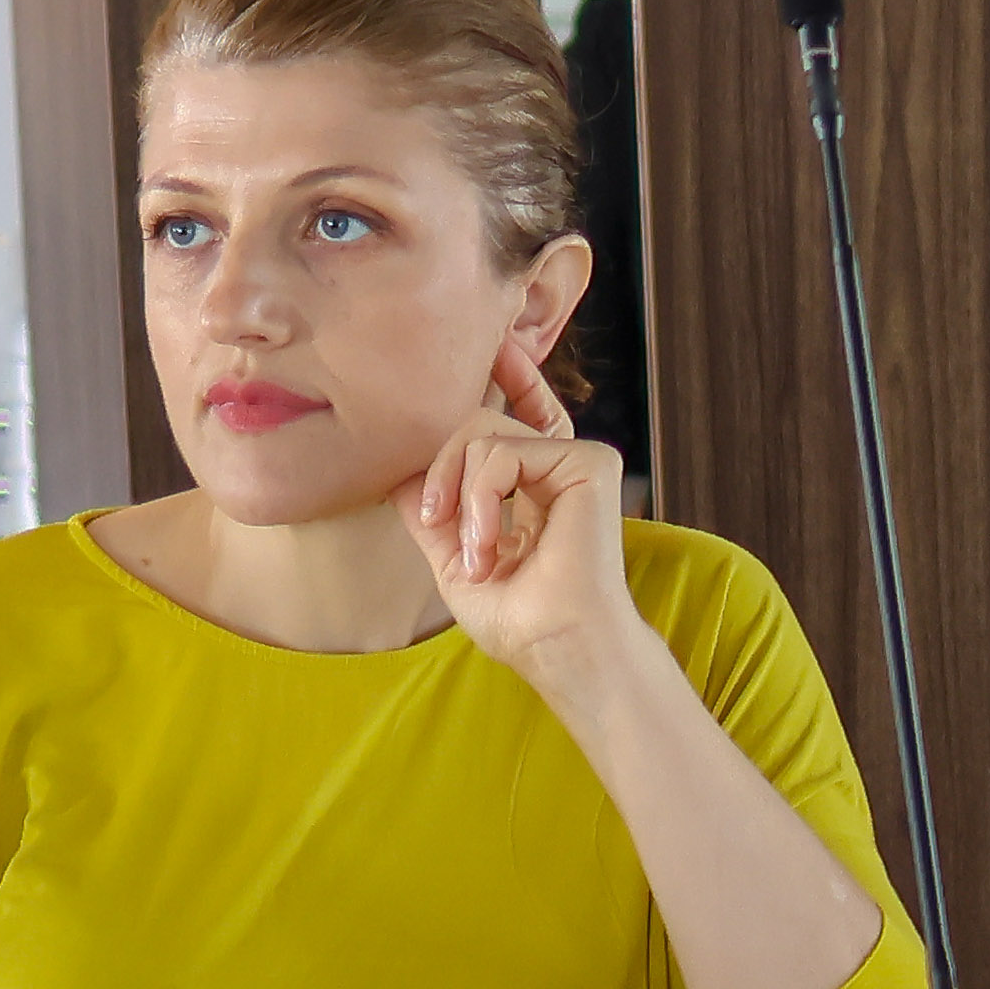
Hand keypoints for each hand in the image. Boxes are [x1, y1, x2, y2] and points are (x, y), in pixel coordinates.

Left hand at [411, 363, 639, 686]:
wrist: (555, 645)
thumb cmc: (518, 617)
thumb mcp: (454, 557)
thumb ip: (431, 511)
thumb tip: (399, 473)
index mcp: (540, 487)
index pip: (523, 418)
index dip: (514, 377)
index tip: (500, 343)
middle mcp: (562, 468)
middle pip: (477, 424)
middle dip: (441, 469)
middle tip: (437, 524)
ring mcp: (579, 462)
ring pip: (483, 433)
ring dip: (460, 497)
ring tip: (478, 553)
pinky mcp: (589, 463)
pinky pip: (504, 451)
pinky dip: (481, 497)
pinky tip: (493, 542)